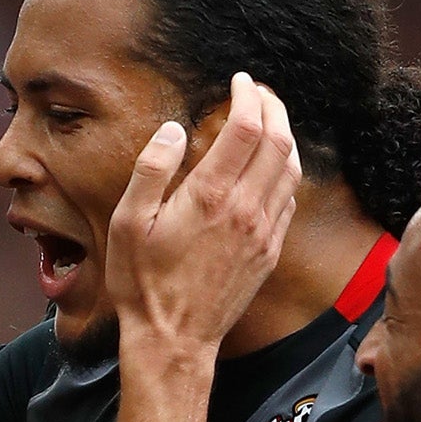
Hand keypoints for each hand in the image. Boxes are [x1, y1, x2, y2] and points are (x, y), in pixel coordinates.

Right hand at [103, 73, 300, 358]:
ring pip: (291, 168)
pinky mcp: (269, 252)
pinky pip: (289, 200)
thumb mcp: (129, 223)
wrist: (174, 340)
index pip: (247, 127)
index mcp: (211, 196)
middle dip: (273, 107)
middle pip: (279, 140)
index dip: (249, 95)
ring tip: (268, 122)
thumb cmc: (143, 285)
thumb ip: (152, 169)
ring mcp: (263, 232)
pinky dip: (284, 173)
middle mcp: (246, 209)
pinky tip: (268, 170)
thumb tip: (175, 130)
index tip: (240, 81)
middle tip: (258, 92)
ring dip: (284, 137)